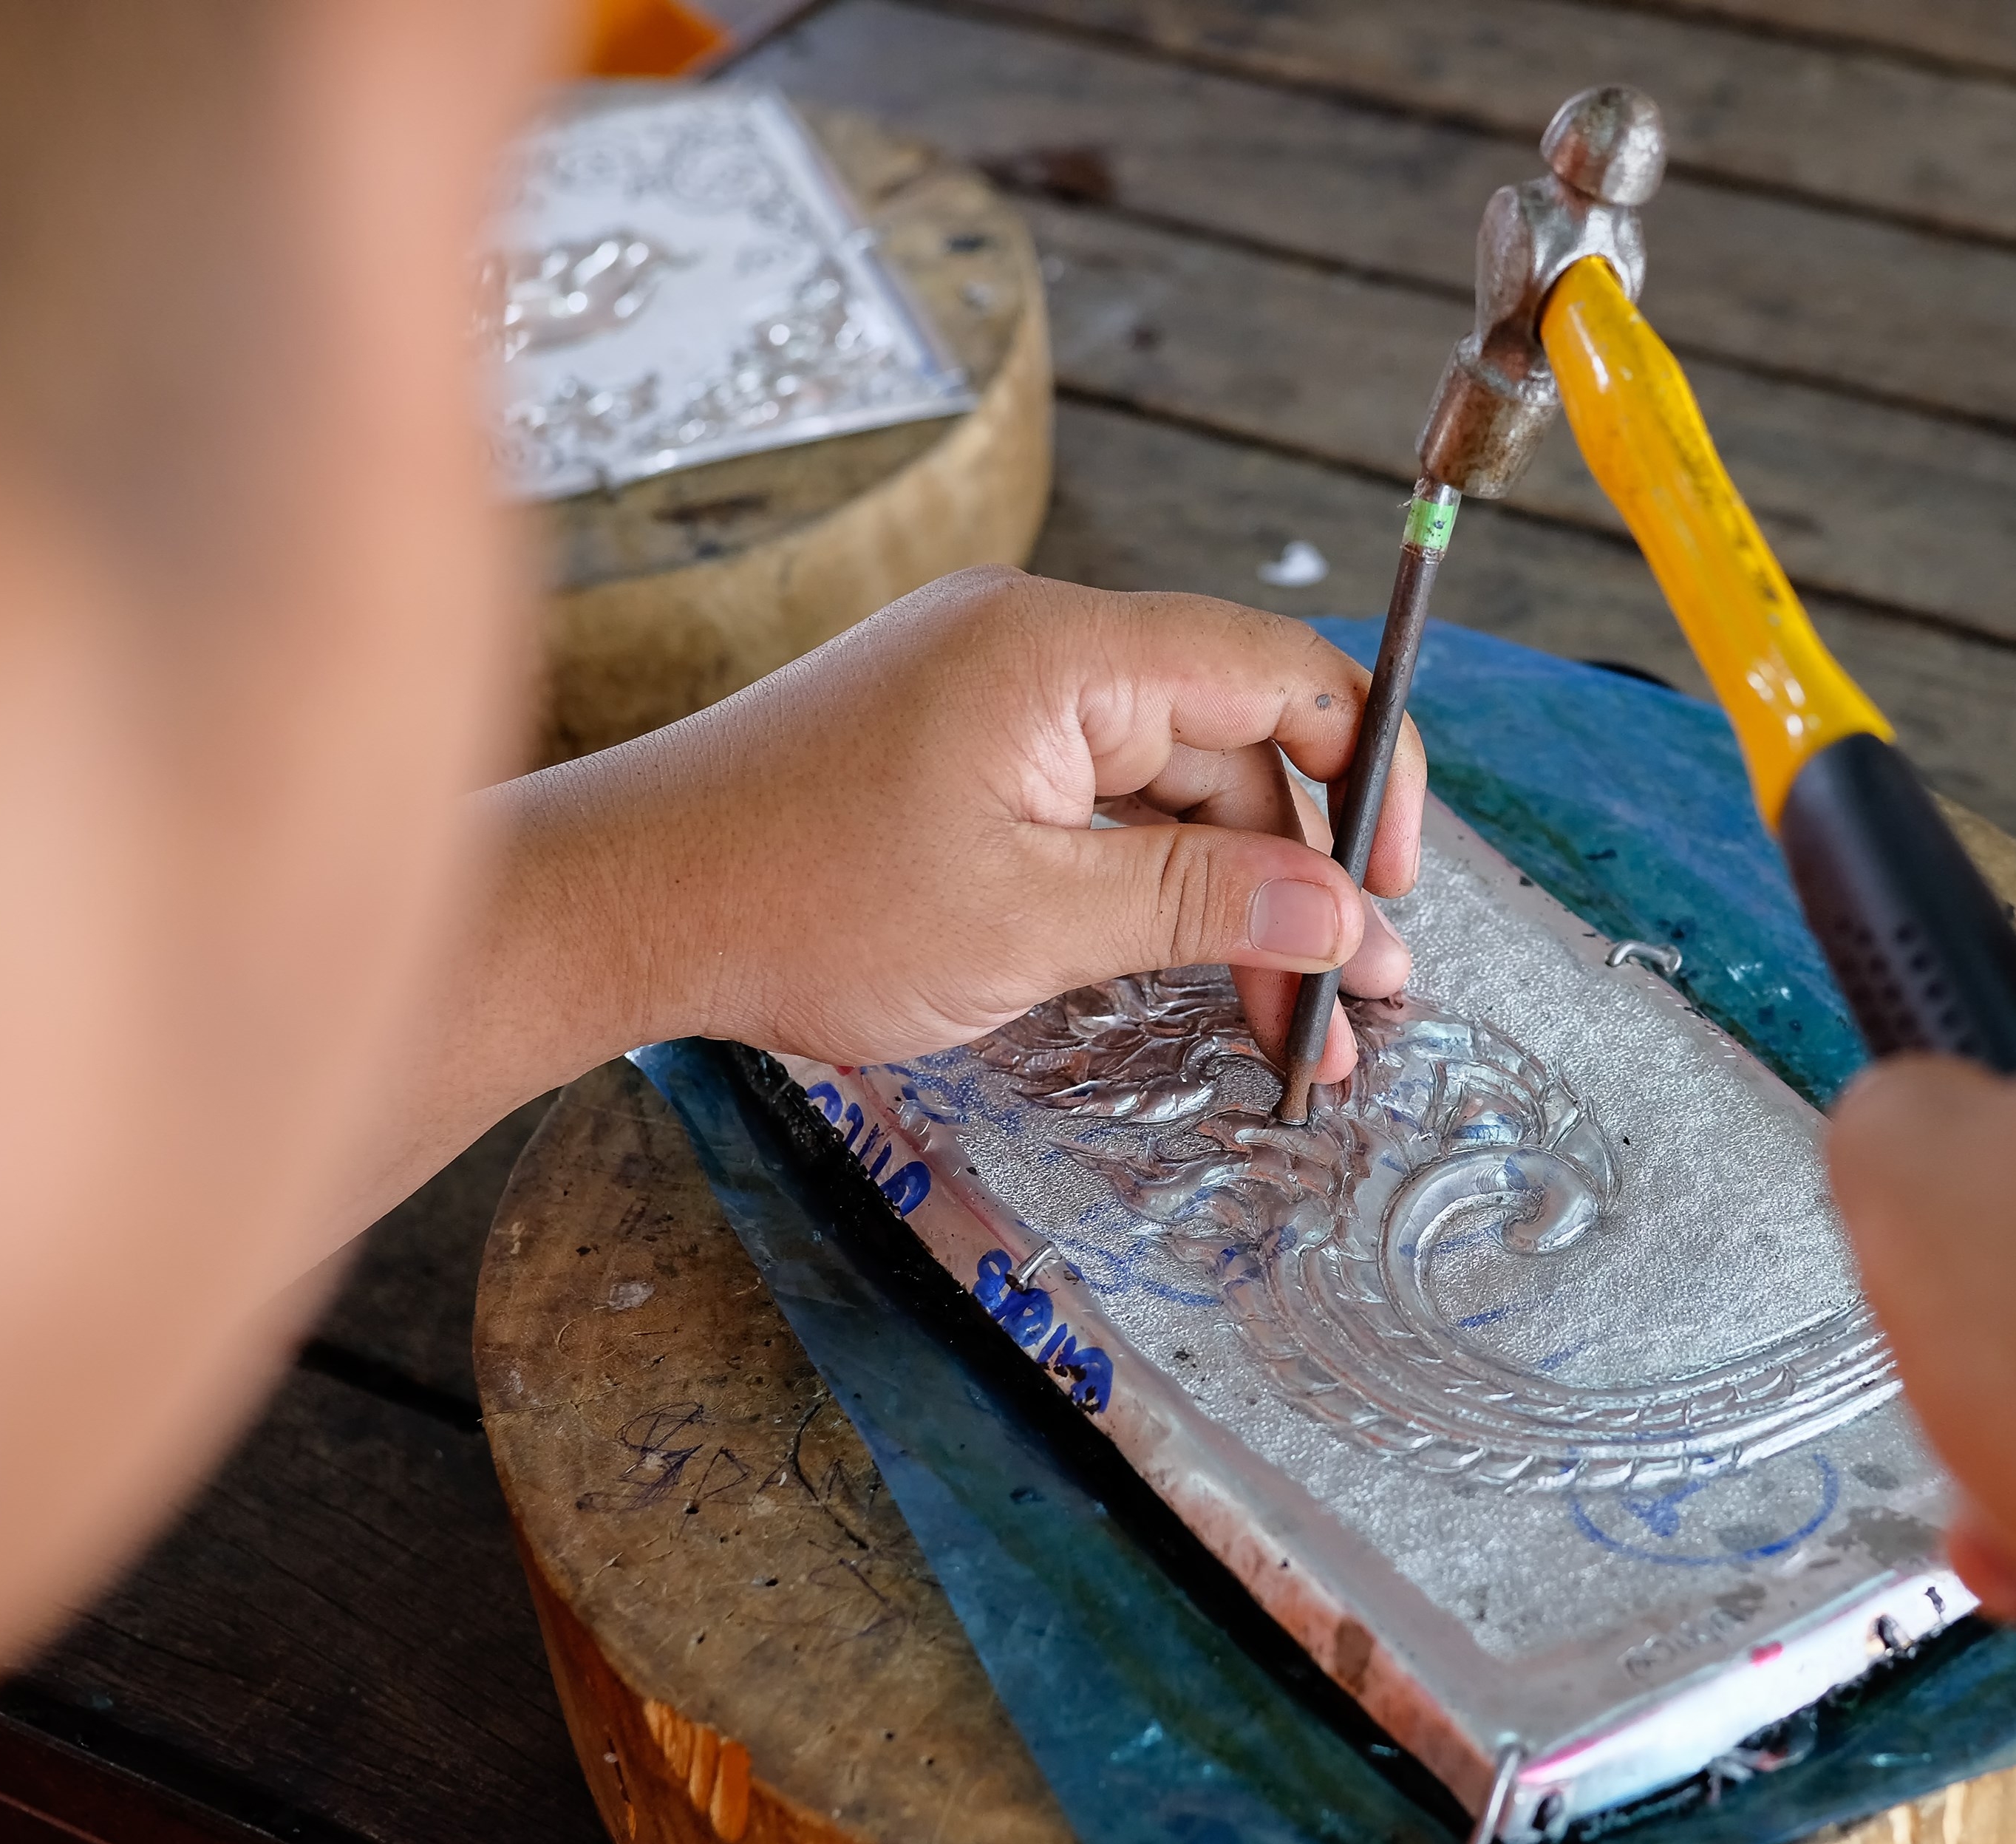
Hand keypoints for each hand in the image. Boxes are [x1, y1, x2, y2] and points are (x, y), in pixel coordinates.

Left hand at [506, 568, 1420, 1079]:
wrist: (618, 905)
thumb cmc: (798, 903)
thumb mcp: (1031, 922)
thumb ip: (1203, 904)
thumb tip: (1346, 914)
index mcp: (1064, 651)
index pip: (1283, 674)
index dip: (1370, 776)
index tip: (1397, 893)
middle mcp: (1040, 646)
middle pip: (1234, 743)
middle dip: (1302, 874)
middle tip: (1344, 1009)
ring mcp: (996, 694)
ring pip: (1170, 786)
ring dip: (1231, 897)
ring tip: (1280, 1025)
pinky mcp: (962, 746)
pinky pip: (1098, 801)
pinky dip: (1150, 884)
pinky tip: (1192, 969)